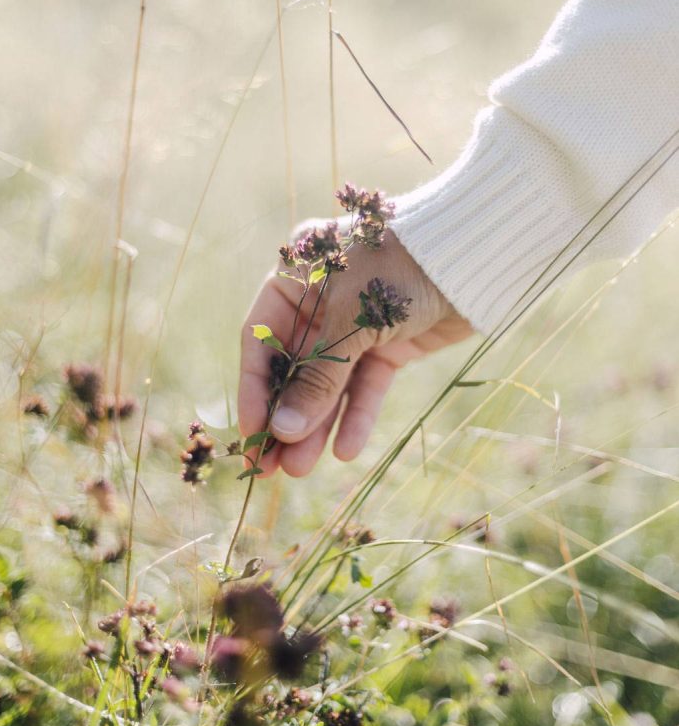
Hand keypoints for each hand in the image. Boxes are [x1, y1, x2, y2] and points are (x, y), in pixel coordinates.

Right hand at [238, 228, 473, 477]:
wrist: (474, 256)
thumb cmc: (400, 268)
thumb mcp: (350, 321)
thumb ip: (316, 378)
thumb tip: (280, 432)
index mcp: (296, 276)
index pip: (261, 338)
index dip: (254, 387)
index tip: (251, 433)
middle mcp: (321, 301)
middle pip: (292, 367)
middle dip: (284, 416)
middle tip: (269, 466)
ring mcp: (356, 325)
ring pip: (327, 383)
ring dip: (315, 425)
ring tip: (300, 469)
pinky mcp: (389, 345)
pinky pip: (365, 386)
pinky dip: (357, 415)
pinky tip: (345, 450)